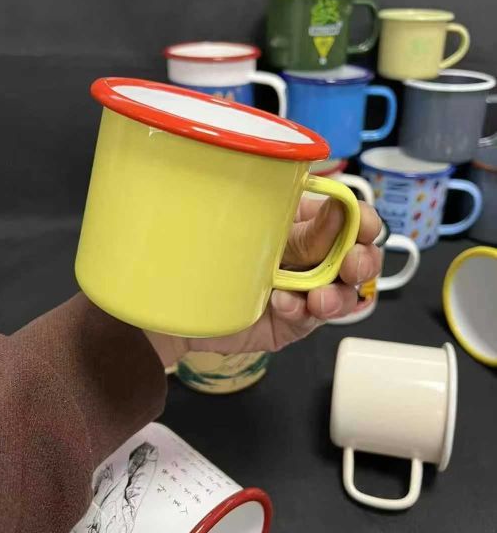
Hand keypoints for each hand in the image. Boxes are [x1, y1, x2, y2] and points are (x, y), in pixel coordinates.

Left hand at [147, 197, 381, 366]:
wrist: (169, 302)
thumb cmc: (202, 252)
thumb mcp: (254, 234)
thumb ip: (299, 231)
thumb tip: (339, 209)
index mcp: (303, 220)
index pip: (349, 217)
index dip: (364, 221)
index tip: (363, 227)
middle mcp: (309, 254)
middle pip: (359, 257)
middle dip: (362, 262)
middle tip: (350, 267)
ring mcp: (303, 290)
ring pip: (346, 293)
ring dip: (338, 294)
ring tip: (317, 299)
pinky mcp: (292, 323)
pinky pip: (313, 320)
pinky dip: (304, 312)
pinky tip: (283, 306)